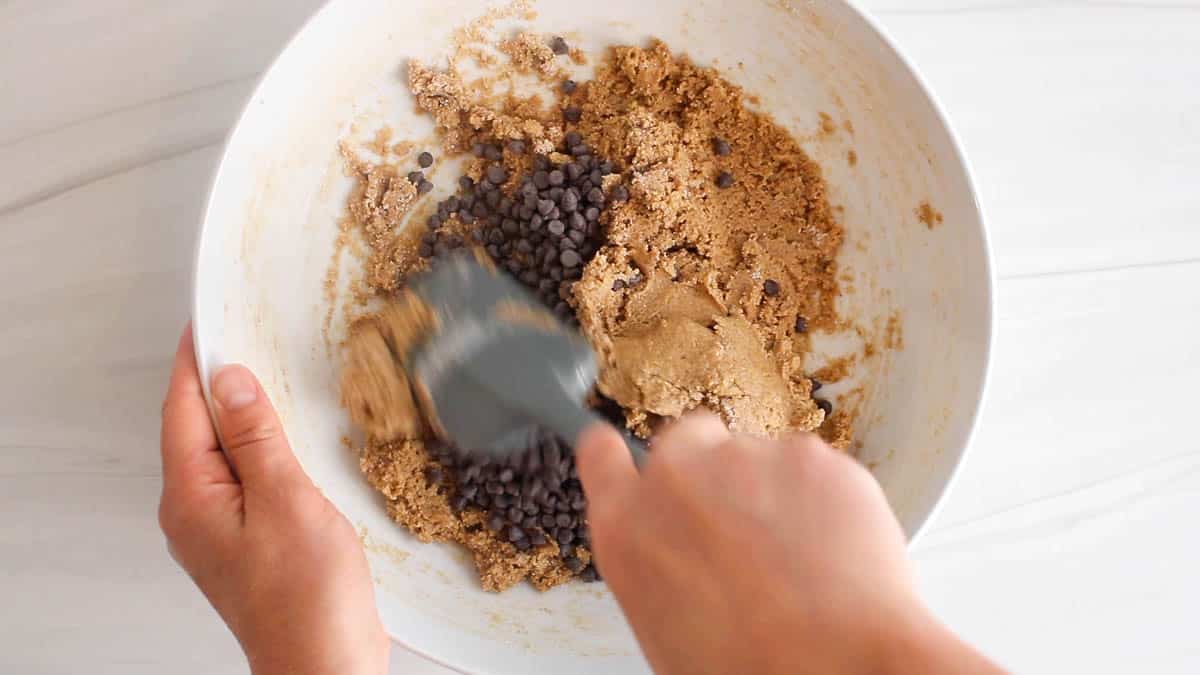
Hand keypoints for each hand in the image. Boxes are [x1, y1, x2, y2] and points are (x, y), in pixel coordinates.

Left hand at [158, 325, 388, 674]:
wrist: (325, 664)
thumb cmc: (307, 599)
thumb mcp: (285, 500)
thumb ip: (256, 437)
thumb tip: (230, 380)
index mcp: (191, 498)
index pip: (183, 408)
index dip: (196, 360)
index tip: (208, 319)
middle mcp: (194, 512)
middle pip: (197, 427)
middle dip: (220, 381)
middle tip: (246, 334)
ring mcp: (220, 529)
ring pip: (224, 453)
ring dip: (246, 415)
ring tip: (271, 377)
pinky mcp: (249, 540)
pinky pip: (246, 478)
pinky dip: (263, 448)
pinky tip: (288, 438)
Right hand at [576, 413, 1002, 674]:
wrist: (836, 666)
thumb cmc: (749, 666)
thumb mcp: (665, 623)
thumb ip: (657, 560)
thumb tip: (678, 546)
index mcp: (626, 526)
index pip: (600, 453)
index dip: (624, 458)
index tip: (640, 463)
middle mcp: (676, 475)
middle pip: (686, 438)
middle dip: (711, 468)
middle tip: (742, 525)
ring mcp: (744, 455)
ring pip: (757, 455)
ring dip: (771, 489)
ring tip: (800, 559)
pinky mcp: (808, 454)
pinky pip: (811, 466)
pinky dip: (822, 496)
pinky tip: (832, 549)